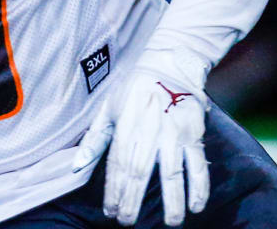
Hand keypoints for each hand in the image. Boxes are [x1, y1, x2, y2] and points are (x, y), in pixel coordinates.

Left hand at [72, 49, 209, 225]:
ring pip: (171, 173)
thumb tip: (76, 167)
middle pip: (140, 173)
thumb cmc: (132, 89)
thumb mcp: (107, 108)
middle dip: (133, 201)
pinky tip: (196, 206)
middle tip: (129, 221)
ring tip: (171, 223)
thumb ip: (94, 139)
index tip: (110, 211)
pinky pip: (198, 163)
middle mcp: (148, 131)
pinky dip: (199, 186)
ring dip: (172, 201)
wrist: (169, 63)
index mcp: (125, 126)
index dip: (113, 191)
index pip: (117, 165)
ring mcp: (173, 133)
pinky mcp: (194, 133)